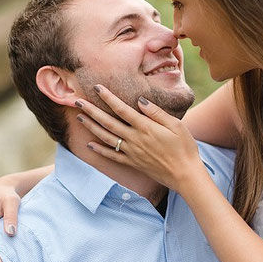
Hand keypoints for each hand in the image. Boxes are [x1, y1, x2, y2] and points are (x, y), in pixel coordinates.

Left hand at [77, 85, 203, 190]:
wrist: (185, 175)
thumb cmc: (185, 148)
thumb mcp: (177, 126)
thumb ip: (157, 113)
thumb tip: (140, 101)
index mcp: (145, 127)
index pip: (122, 109)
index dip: (108, 97)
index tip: (97, 87)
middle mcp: (135, 139)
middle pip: (108, 122)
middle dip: (92, 110)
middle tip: (77, 101)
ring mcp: (132, 152)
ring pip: (106, 137)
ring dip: (91, 127)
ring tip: (80, 117)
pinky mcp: (133, 163)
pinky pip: (112, 156)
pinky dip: (100, 150)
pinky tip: (89, 144)